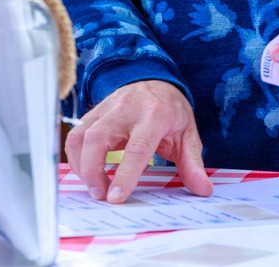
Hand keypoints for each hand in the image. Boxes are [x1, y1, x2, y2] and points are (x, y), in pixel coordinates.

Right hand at [65, 80, 211, 203]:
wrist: (156, 79)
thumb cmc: (171, 110)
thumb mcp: (187, 134)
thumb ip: (193, 163)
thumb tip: (203, 189)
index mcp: (153, 115)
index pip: (136, 148)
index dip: (124, 175)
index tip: (115, 198)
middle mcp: (125, 108)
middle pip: (98, 139)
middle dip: (92, 171)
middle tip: (99, 195)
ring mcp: (106, 108)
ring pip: (80, 136)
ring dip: (81, 165)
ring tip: (93, 186)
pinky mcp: (93, 112)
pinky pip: (75, 134)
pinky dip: (76, 157)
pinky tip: (86, 171)